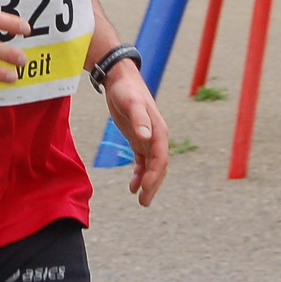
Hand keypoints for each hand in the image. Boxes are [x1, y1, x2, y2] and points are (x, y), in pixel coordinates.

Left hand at [101, 59, 168, 205]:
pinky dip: (140, 174)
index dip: (154, 174)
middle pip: (159, 166)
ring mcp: (148, 138)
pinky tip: (133, 186)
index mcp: (159, 130)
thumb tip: (146, 137)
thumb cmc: (126, 90)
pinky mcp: (139, 138)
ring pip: (152, 166)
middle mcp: (157, 136)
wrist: (120, 78)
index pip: (160, 158)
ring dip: (148, 183)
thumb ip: (139, 119)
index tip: (145, 188)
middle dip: (153, 185)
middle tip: (144, 203)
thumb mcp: (131, 103)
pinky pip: (143, 161)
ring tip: (141, 200)